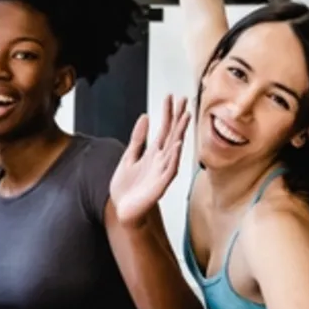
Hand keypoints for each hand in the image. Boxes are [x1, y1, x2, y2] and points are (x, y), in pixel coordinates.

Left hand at [109, 95, 191, 226]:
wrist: (123, 211)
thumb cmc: (127, 188)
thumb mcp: (129, 157)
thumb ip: (138, 139)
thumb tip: (145, 117)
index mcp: (152, 154)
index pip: (163, 129)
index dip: (167, 113)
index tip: (171, 97)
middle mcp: (160, 161)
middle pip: (172, 135)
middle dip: (177, 117)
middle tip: (184, 100)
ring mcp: (162, 172)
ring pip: (174, 149)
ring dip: (179, 133)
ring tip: (185, 117)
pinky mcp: (160, 185)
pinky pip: (169, 170)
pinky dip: (173, 157)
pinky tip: (176, 145)